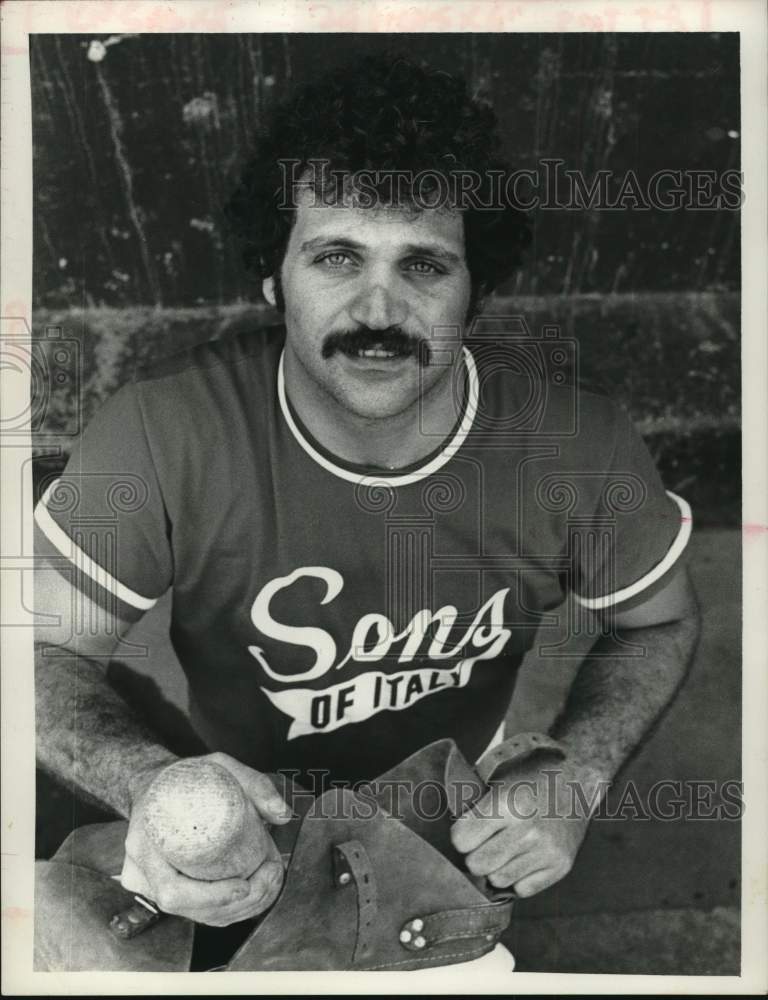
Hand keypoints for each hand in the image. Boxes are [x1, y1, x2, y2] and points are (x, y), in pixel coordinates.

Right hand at [121, 752, 291, 926]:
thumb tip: (281, 815)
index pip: (172, 889)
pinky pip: (200, 911)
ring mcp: (155, 884)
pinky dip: (232, 909)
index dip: (209, 897)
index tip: (243, 885)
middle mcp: (144, 870)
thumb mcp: (218, 766)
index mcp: (146, 842)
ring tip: (270, 881)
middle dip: (235, 903)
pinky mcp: (170, 889)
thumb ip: (253, 783)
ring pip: (198, 914)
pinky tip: (257, 892)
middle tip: (270, 877)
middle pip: (188, 908)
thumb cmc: (183, 777)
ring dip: (240, 908)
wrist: (155, 783)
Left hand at [450, 761, 598, 897]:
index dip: (462, 835)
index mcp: (507, 803)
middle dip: (476, 853)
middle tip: (487, 840)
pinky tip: (525, 854)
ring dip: (498, 866)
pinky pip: (522, 889)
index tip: (469, 828)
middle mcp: (527, 830)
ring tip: (508, 845)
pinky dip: (519, 876)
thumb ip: (473, 804)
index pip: (461, 840)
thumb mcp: (499, 777)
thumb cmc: (530, 775)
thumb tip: (450, 837)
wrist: (578, 776)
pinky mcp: (560, 866)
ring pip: (498, 880)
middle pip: (476, 864)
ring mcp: (546, 851)